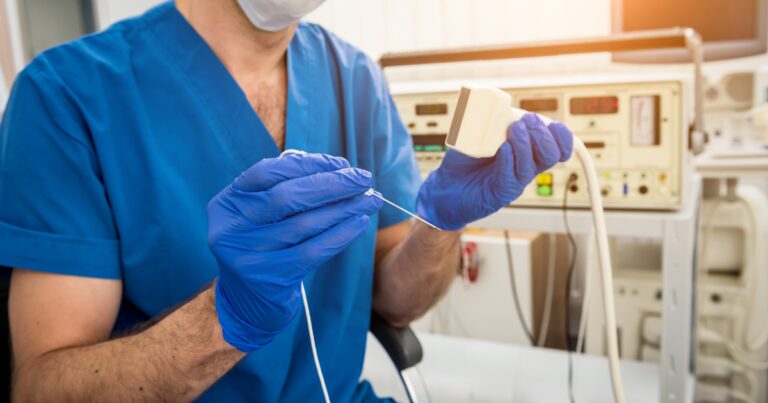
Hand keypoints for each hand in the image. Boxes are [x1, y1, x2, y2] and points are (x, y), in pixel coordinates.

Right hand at [208, 153, 382, 351]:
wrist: (249, 302)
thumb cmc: (265, 245)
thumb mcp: (264, 215)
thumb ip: (290, 189)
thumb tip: (342, 170)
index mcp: (227, 202)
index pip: (268, 172)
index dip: (308, 164)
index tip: (342, 164)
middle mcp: (231, 228)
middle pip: (287, 197)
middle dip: (332, 184)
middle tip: (364, 178)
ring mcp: (247, 255)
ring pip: (304, 224)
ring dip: (343, 208)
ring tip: (370, 200)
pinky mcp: (269, 278)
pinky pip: (313, 251)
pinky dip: (340, 235)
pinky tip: (359, 223)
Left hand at [416, 113, 572, 230]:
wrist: (446, 187)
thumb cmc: (464, 161)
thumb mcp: (481, 134)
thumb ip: (494, 122)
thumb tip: (500, 106)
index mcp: (527, 153)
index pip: (559, 148)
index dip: (562, 136)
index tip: (549, 122)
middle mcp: (525, 167)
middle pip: (552, 156)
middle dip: (543, 135)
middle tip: (527, 121)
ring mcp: (514, 181)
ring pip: (532, 166)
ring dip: (525, 144)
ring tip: (513, 130)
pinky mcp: (500, 193)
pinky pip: (510, 177)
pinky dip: (508, 160)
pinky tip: (503, 149)